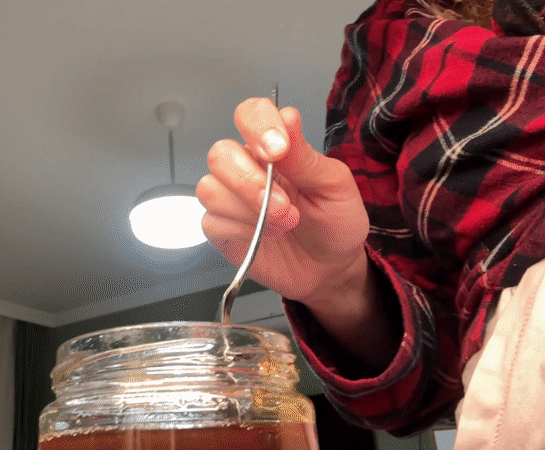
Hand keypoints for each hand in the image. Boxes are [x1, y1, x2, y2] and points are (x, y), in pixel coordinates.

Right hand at [197, 98, 370, 306]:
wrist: (330, 269)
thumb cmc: (335, 222)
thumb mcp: (334, 187)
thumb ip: (305, 156)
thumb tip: (287, 117)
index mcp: (274, 147)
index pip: (250, 115)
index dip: (257, 126)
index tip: (278, 150)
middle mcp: (246, 166)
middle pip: (220, 153)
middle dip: (250, 182)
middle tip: (284, 206)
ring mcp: (229, 198)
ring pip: (210, 188)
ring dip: (248, 210)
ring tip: (282, 225)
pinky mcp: (220, 228)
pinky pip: (211, 221)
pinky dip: (241, 231)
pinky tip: (263, 237)